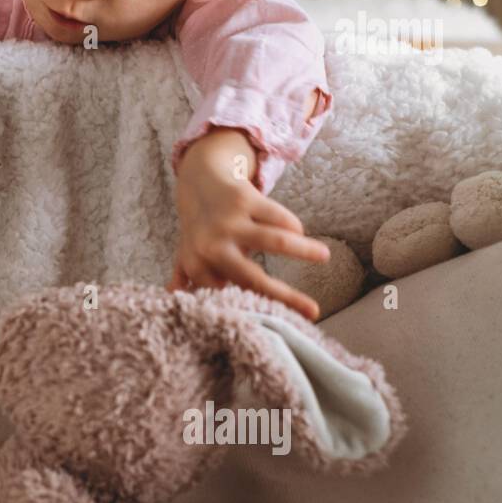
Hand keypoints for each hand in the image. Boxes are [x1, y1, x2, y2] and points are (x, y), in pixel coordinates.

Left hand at [167, 132, 329, 320]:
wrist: (198, 181)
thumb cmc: (199, 228)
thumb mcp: (187, 256)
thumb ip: (187, 282)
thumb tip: (176, 302)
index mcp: (197, 266)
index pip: (231, 296)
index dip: (256, 309)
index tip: (278, 321)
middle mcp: (211, 246)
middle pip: (254, 279)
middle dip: (285, 297)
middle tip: (313, 310)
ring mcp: (228, 222)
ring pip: (276, 241)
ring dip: (305, 250)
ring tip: (325, 255)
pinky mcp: (244, 199)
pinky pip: (279, 217)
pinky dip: (293, 227)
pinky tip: (299, 234)